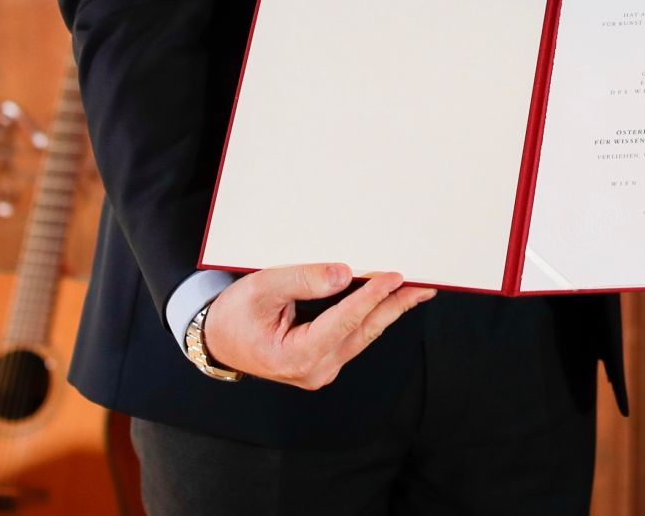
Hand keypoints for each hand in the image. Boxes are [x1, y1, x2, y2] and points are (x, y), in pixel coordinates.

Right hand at [199, 263, 433, 389]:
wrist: (218, 339)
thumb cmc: (236, 314)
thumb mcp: (263, 288)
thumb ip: (304, 280)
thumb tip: (345, 274)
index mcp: (296, 356)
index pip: (345, 321)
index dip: (371, 296)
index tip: (395, 275)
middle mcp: (315, 369)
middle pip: (364, 331)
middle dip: (396, 306)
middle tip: (426, 285)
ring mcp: (321, 369)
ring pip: (363, 335)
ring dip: (389, 310)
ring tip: (417, 289)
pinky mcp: (324, 362)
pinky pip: (354, 336)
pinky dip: (372, 315)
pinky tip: (389, 299)